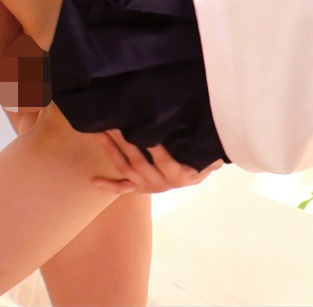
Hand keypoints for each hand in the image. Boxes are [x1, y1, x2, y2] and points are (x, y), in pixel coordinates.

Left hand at [93, 129, 224, 193]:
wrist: (193, 181)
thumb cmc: (201, 164)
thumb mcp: (210, 162)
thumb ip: (212, 158)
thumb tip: (218, 151)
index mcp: (178, 175)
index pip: (164, 160)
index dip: (154, 147)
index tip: (144, 132)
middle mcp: (160, 182)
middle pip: (138, 161)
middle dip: (124, 142)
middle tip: (112, 124)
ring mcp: (148, 186)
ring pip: (126, 168)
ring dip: (112, 151)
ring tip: (99, 133)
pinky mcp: (140, 188)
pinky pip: (123, 189)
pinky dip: (109, 186)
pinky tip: (94, 181)